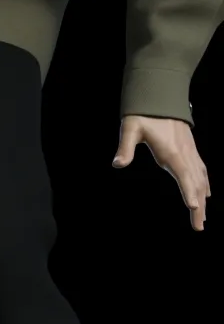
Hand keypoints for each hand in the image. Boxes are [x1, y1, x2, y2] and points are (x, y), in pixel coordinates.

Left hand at [113, 115, 209, 230]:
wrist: (160, 96)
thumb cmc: (143, 114)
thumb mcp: (129, 128)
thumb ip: (125, 147)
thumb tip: (117, 164)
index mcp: (171, 151)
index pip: (183, 174)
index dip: (189, 191)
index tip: (194, 207)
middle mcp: (185, 153)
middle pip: (196, 183)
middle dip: (199, 206)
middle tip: (198, 227)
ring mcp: (190, 152)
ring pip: (201, 178)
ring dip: (203, 199)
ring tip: (202, 218)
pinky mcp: (190, 150)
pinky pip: (201, 170)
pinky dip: (204, 185)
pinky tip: (205, 194)